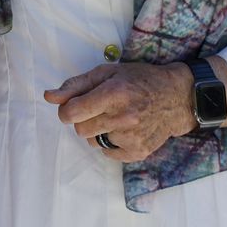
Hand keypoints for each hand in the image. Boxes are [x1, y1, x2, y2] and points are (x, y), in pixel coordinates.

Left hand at [43, 61, 195, 161]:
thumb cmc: (139, 80)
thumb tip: (49, 97)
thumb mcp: (108, 73)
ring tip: (117, 118)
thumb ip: (76, 85)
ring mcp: (132, 137)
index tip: (75, 106)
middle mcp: (123, 117)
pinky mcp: (138, 152)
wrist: (176, 98)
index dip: (67, 109)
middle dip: (84, 119)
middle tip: (101, 108)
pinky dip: (112, 143)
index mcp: (114, 93)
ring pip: (93, 142)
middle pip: (80, 129)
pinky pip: (108, 153)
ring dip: (98, 131)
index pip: (71, 113)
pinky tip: (126, 129)